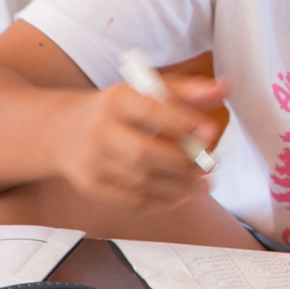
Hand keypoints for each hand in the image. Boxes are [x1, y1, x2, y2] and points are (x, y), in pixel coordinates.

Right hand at [51, 75, 229, 210]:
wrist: (63, 130)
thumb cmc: (120, 109)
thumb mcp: (148, 91)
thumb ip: (188, 91)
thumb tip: (226, 87)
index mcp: (116, 99)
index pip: (149, 111)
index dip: (181, 122)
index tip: (211, 131)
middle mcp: (99, 130)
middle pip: (143, 153)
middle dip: (183, 163)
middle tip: (211, 166)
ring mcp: (92, 161)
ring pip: (139, 181)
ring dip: (178, 187)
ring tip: (204, 184)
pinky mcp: (90, 186)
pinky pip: (130, 200)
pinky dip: (160, 201)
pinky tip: (181, 195)